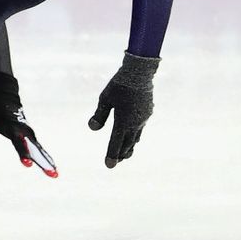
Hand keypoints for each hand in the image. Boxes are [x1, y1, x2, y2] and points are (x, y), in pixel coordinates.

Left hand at [0, 73, 57, 177]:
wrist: (3, 96)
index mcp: (12, 127)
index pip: (18, 143)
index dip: (23, 154)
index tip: (28, 164)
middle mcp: (24, 131)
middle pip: (34, 149)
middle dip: (41, 161)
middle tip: (51, 173)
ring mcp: (29, 133)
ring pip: (39, 150)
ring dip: (47, 162)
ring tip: (55, 175)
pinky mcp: (30, 136)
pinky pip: (40, 149)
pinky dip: (46, 157)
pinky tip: (53, 168)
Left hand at [88, 53, 160, 167]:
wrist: (140, 73)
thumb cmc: (119, 85)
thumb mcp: (105, 98)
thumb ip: (99, 115)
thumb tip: (92, 128)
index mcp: (123, 121)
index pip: (115, 143)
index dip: (111, 155)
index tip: (109, 166)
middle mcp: (135, 123)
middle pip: (127, 144)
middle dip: (121, 154)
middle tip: (115, 161)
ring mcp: (143, 119)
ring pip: (135, 138)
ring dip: (129, 146)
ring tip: (124, 153)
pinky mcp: (148, 113)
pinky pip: (140, 129)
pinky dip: (134, 135)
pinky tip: (131, 135)